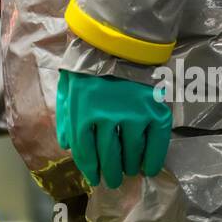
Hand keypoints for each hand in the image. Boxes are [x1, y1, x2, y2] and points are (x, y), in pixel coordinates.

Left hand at [56, 69, 171, 188]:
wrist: (119, 40)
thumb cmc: (88, 64)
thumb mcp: (68, 88)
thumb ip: (66, 118)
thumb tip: (66, 145)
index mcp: (83, 114)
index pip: (86, 153)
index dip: (90, 169)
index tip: (95, 178)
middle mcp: (107, 119)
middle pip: (109, 157)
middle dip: (111, 173)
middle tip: (113, 181)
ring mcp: (133, 116)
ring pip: (132, 153)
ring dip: (130, 167)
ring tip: (130, 172)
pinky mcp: (155, 112)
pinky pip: (156, 144)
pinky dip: (153, 159)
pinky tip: (149, 168)